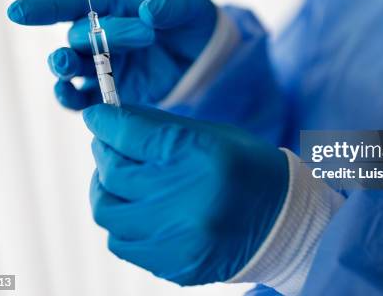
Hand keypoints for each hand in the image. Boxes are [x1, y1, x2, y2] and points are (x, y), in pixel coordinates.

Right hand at [7, 0, 216, 109]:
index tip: (17, 12)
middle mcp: (101, 36)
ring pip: (72, 69)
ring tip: (66, 67)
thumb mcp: (193, 8)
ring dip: (64, 68)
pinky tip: (71, 97)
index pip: (73, 4)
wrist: (208, 60)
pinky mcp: (113, 93)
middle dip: (101, 36)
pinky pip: (85, 99)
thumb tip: (150, 11)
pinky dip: (75, 100)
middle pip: (78, 37)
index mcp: (115, 6)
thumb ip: (173, 6)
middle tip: (144, 36)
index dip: (44, 7)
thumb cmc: (195, 25)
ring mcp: (105, 66)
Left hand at [83, 104, 288, 284]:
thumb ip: (159, 128)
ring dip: (107, 190)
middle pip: (113, 174)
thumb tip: (112, 119)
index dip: (105, 122)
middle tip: (109, 145)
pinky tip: (140, 209)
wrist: (286, 224)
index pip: (132, 135)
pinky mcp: (173, 265)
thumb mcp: (211, 136)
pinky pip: (123, 242)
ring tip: (122, 179)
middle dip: (104, 152)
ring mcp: (178, 240)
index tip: (96, 116)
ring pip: (108, 212)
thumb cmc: (250, 170)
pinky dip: (123, 221)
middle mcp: (187, 201)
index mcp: (201, 158)